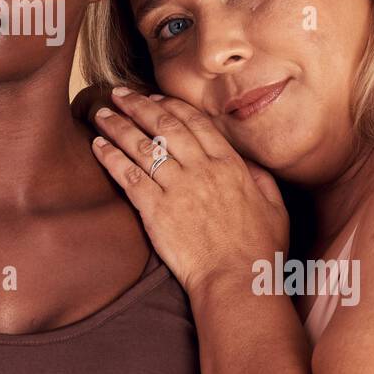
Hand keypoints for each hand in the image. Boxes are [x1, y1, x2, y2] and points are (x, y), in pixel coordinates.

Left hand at [89, 88, 288, 296]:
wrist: (237, 281)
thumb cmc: (259, 251)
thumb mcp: (275, 207)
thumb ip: (260, 179)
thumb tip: (248, 163)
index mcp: (230, 165)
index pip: (195, 123)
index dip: (171, 106)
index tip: (154, 97)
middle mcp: (202, 169)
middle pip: (164, 126)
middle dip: (138, 105)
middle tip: (119, 93)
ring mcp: (177, 188)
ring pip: (141, 145)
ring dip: (117, 125)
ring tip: (100, 112)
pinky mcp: (156, 210)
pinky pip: (128, 175)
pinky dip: (111, 157)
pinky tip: (98, 145)